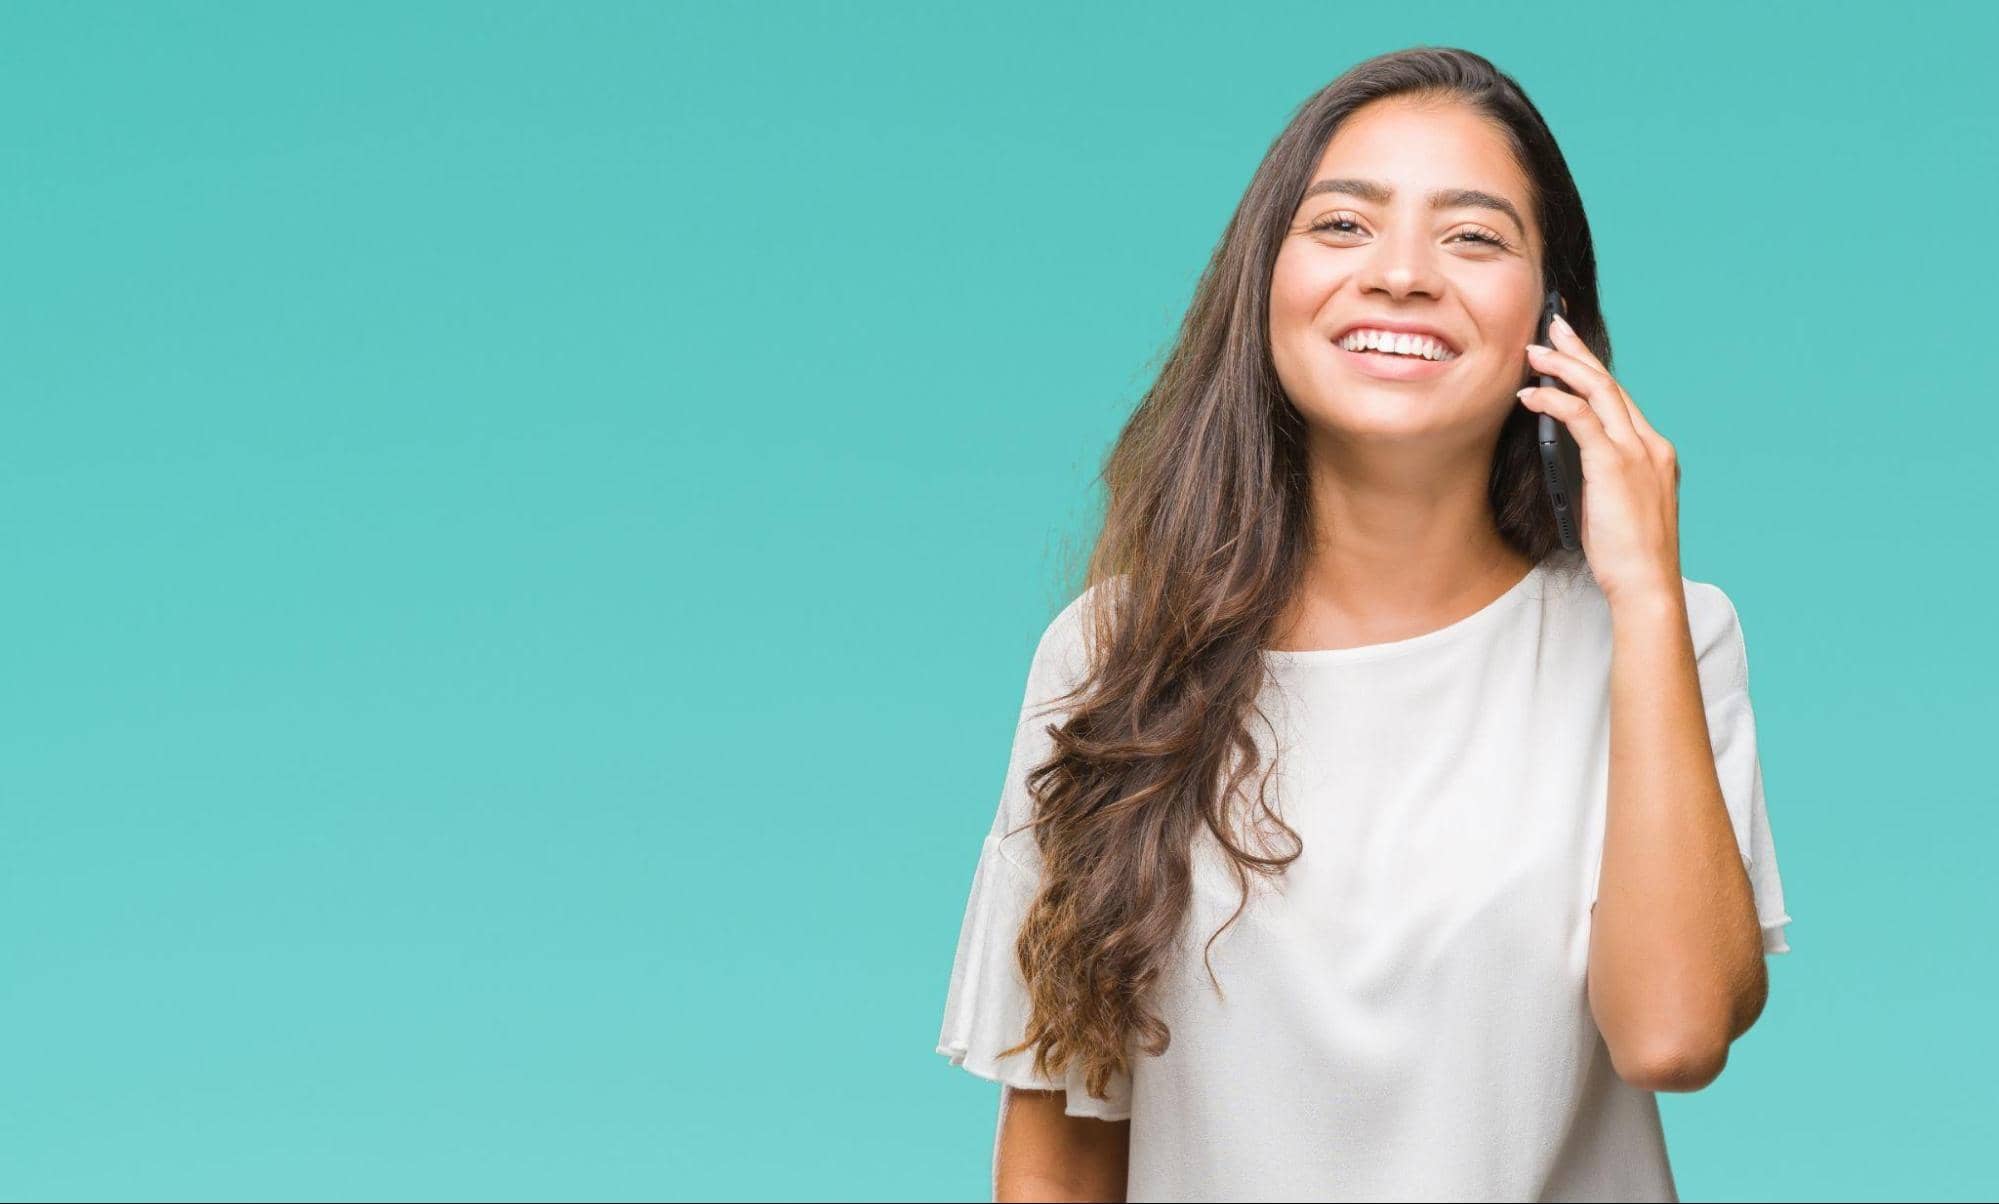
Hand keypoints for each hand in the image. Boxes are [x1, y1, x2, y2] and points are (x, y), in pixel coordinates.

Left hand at [1515, 312, 1682, 607]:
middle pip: (1611, 383)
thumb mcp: (1614, 503)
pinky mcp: (1615, 466)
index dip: (1593, 370)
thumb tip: (1567, 451)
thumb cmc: (1627, 554)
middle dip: (1579, 351)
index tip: (1571, 349)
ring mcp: (1636, 452)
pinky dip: (1554, 400)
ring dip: (1563, 366)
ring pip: (1599, 391)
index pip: (1620, 398)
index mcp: (1653, 451)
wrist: (1646, 584)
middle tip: (1551, 326)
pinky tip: (1530, 394)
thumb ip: (1599, 472)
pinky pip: (1581, 419)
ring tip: (1533, 351)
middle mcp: (1649, 444)